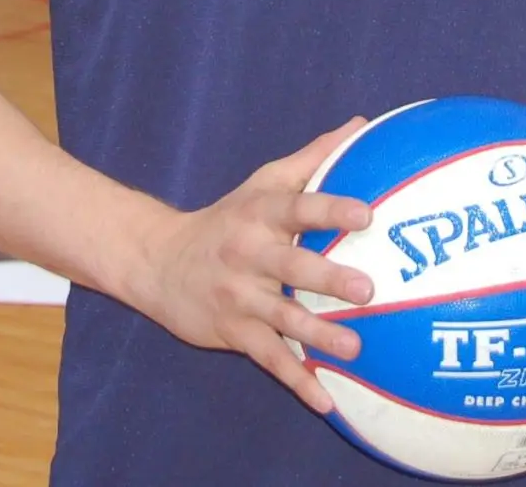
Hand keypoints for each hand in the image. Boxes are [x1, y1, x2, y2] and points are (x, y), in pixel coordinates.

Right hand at [127, 118, 376, 415]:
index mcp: (260, 215)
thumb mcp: (262, 183)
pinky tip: (326, 401)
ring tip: (356, 348)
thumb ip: (312, 158)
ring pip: (283, 319)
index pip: (298, 208)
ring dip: (319, 336)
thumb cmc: (227, 219)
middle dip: (328, 278)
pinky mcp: (233, 332)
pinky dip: (297, 382)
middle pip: (292, 267)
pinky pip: (269, 360)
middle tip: (368, 289)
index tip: (365, 215)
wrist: (157, 262)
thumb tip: (361, 124)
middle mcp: (249, 255)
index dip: (330, 209)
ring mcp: (239, 297)